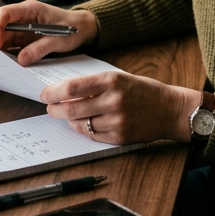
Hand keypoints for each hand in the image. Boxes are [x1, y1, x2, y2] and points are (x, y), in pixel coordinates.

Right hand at [0, 0, 97, 65]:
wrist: (83, 28)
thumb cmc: (72, 28)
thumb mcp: (58, 39)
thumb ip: (40, 48)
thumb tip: (21, 60)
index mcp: (29, 9)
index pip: (4, 13)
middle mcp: (22, 17)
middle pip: (0, 27)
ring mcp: (22, 28)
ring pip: (3, 37)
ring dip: (0, 50)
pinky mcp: (24, 38)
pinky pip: (11, 46)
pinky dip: (8, 55)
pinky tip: (8, 65)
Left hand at [40, 72, 203, 144]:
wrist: (170, 109)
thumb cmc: (144, 90)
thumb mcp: (120, 78)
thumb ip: (94, 85)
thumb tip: (65, 92)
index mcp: (112, 81)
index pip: (72, 88)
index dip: (53, 93)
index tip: (44, 95)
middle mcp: (113, 101)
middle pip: (72, 109)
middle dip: (55, 110)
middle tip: (50, 109)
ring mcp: (117, 121)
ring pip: (81, 124)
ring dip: (69, 121)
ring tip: (67, 116)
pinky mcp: (120, 137)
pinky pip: (92, 135)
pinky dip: (84, 130)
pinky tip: (83, 124)